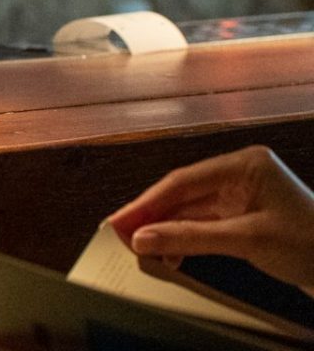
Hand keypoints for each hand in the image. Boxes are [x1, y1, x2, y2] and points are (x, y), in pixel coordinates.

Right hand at [106, 145, 313, 293]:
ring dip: (167, 229)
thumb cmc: (311, 246)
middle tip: (121, 233)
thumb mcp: (248, 240)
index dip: (148, 202)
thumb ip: (191, 238)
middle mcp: (241, 173)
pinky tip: (169, 252)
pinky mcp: (245, 215)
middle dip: (153, 215)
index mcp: (245, 164)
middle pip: (184, 193)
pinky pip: (205, 222)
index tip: (121, 220)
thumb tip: (144, 239)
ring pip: (191, 209)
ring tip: (141, 247)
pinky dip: (185, 237)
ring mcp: (243, 194)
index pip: (184, 180)